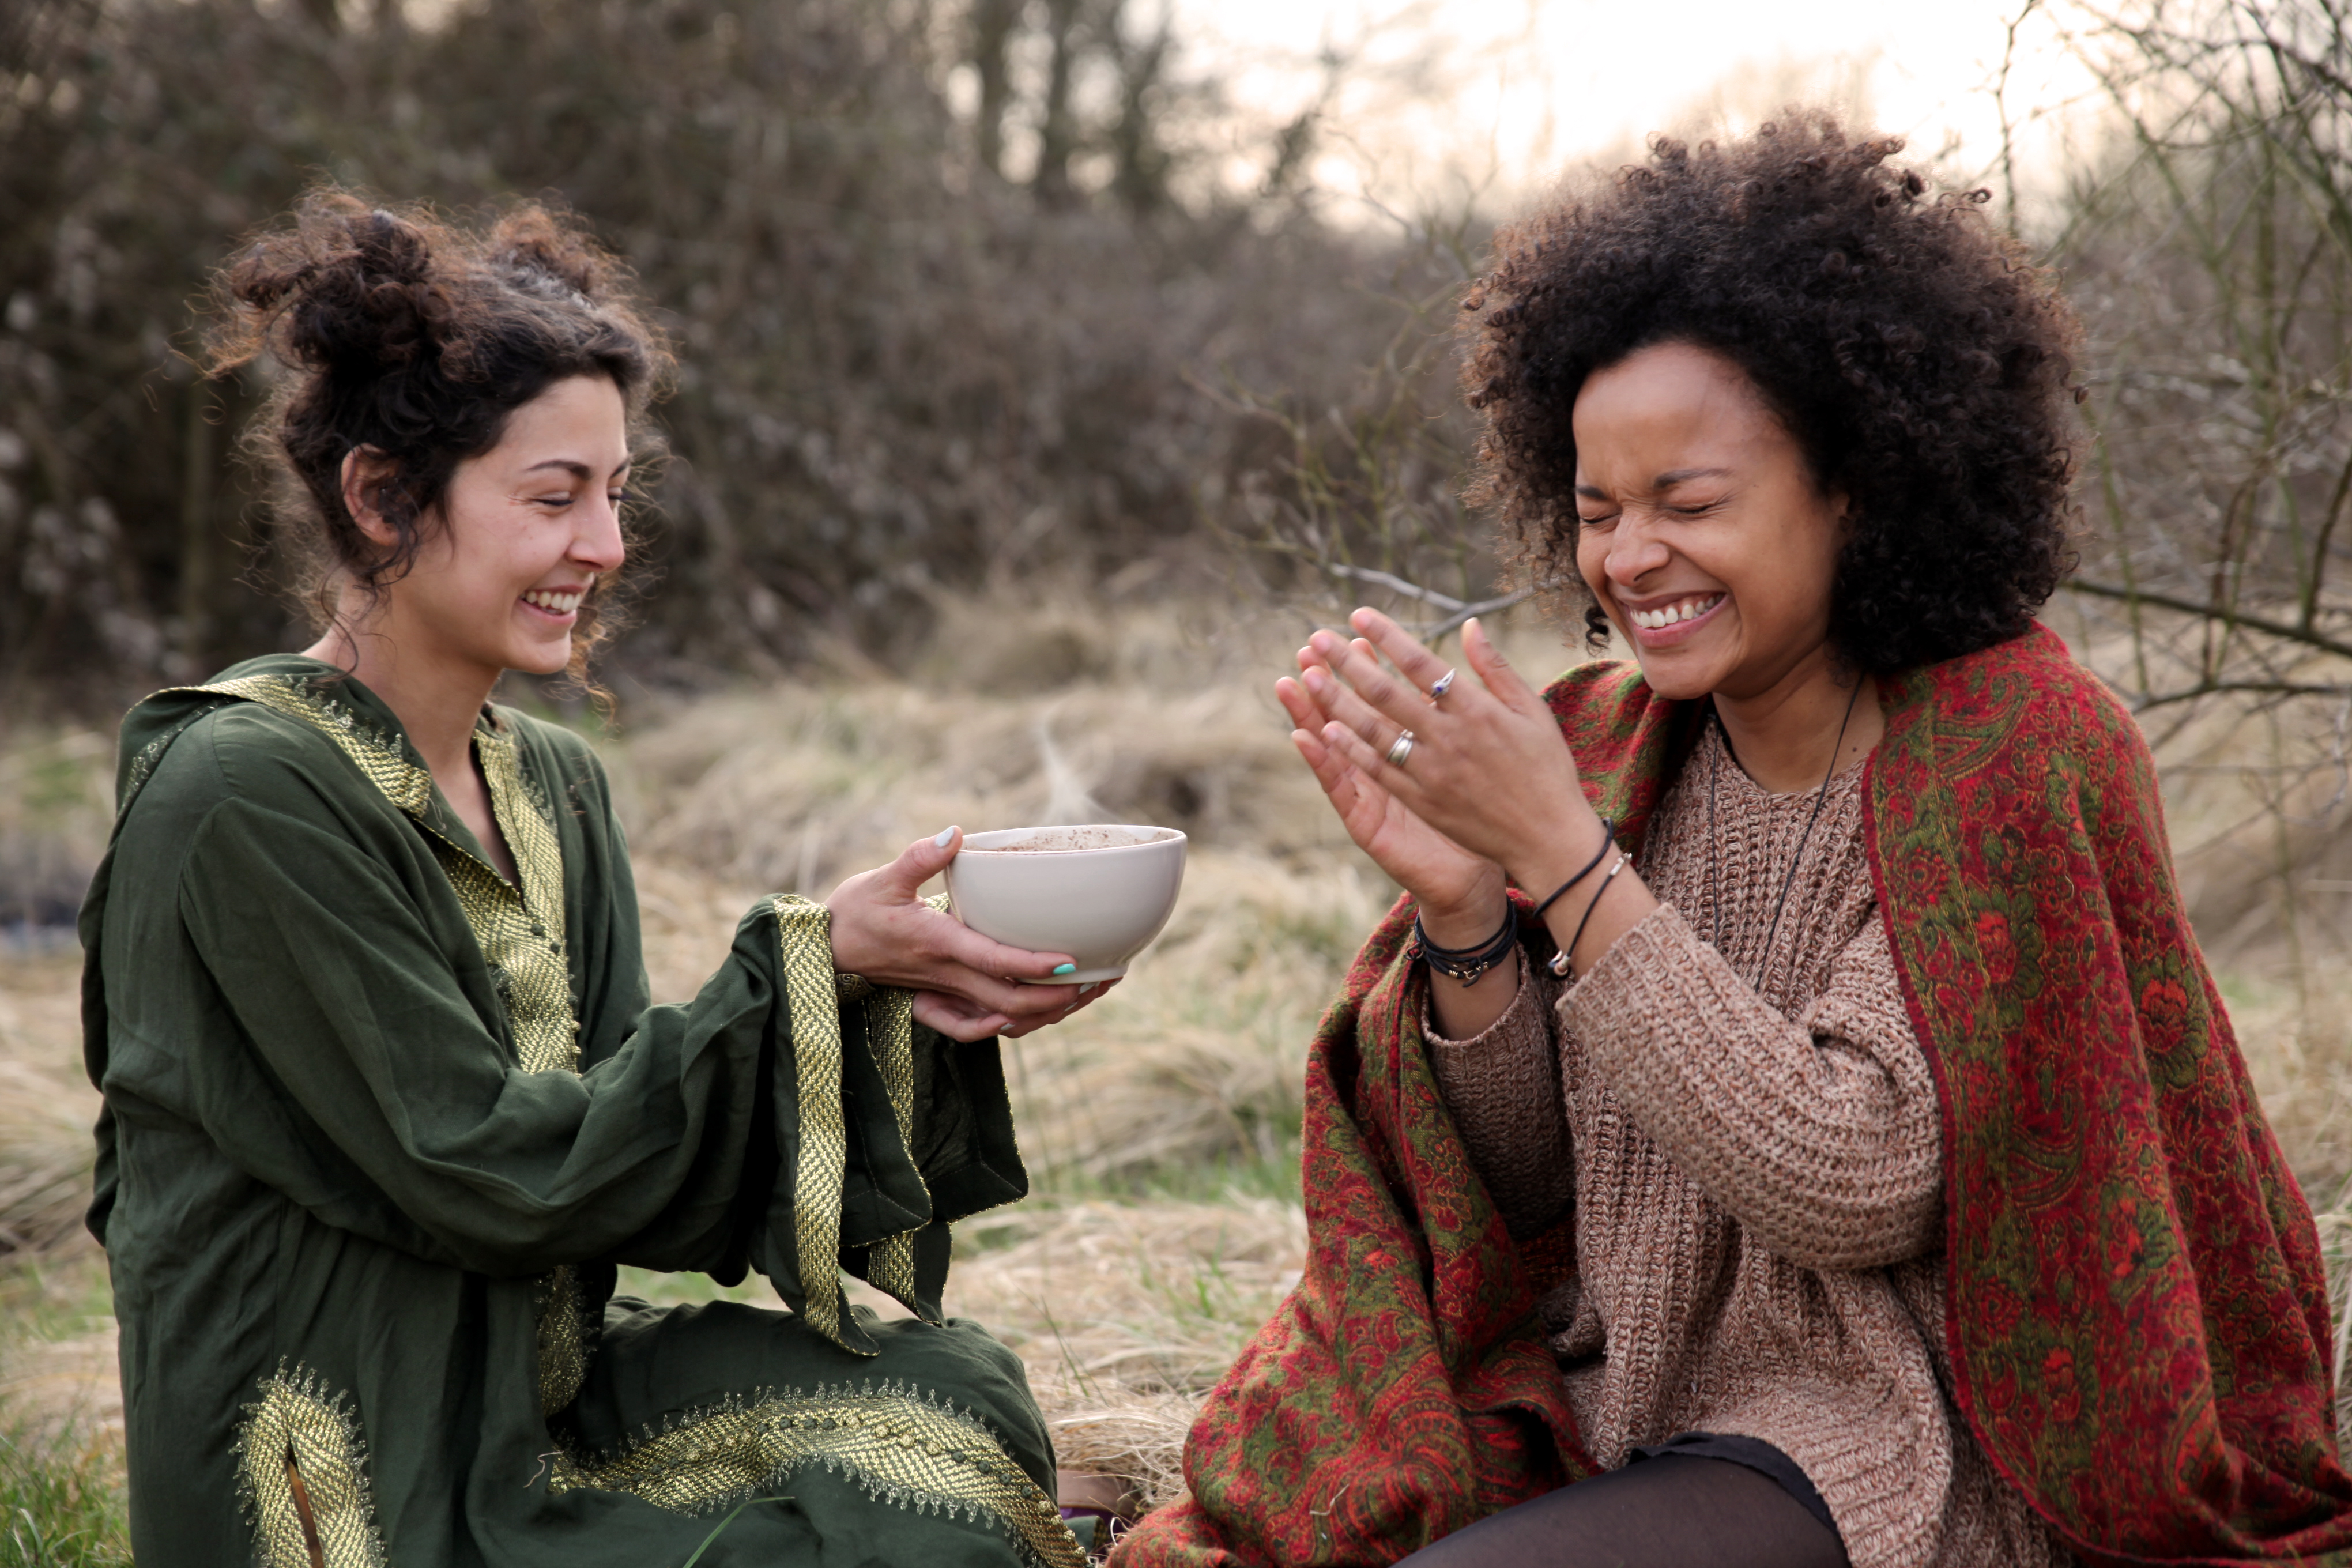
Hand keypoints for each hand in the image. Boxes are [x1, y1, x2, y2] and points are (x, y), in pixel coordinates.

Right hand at [826, 830, 1110, 1041]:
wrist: (825, 947)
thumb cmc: (856, 909)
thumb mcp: (884, 877)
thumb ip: (920, 856)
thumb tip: (955, 833)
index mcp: (937, 943)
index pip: (995, 959)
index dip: (1035, 964)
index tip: (1073, 959)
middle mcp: (945, 974)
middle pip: (1009, 1001)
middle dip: (1057, 999)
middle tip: (1099, 982)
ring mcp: (942, 991)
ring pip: (1000, 1017)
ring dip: (1043, 1013)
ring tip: (1083, 996)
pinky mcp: (938, 998)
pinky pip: (975, 1027)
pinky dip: (1005, 1026)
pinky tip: (1030, 1014)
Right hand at [1277, 649, 1504, 942]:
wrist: (1475, 879)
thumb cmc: (1477, 819)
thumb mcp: (1472, 759)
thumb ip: (1458, 717)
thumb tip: (1451, 675)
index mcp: (1408, 750)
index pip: (1384, 700)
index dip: (1369, 667)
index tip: (1360, 631)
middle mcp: (1382, 768)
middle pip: (1349, 715)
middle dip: (1330, 679)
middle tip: (1311, 646)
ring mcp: (1369, 794)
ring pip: (1333, 747)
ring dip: (1309, 713)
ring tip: (1290, 681)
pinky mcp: (1364, 822)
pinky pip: (1338, 789)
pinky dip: (1320, 761)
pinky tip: (1302, 735)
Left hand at [1299, 609, 1602, 897]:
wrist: (1547, 837)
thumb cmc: (1546, 769)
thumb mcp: (1531, 711)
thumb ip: (1495, 668)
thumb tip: (1468, 625)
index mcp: (1477, 710)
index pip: (1422, 664)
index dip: (1388, 637)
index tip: (1358, 615)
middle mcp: (1450, 737)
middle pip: (1387, 693)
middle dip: (1348, 662)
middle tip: (1317, 637)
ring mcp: (1432, 771)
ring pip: (1374, 730)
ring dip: (1338, 701)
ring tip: (1309, 676)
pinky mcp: (1424, 801)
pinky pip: (1379, 770)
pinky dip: (1352, 749)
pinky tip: (1325, 730)